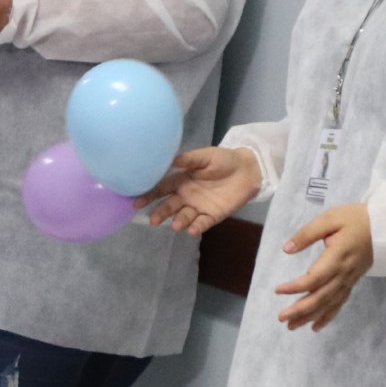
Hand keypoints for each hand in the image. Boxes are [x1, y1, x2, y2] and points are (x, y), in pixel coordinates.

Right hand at [141, 147, 263, 234]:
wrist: (248, 169)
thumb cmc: (224, 160)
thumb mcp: (205, 156)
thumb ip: (189, 159)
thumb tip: (170, 159)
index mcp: (181, 180)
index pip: (162, 188)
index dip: (149, 194)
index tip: (137, 202)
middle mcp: (186, 196)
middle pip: (170, 206)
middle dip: (161, 213)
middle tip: (153, 220)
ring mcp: (198, 207)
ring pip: (184, 216)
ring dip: (179, 221)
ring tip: (176, 225)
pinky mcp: (212, 216)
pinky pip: (203, 223)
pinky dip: (197, 228)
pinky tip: (193, 230)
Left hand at [274, 203, 373, 330]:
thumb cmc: (356, 219)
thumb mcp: (330, 219)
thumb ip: (307, 234)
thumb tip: (287, 249)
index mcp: (337, 257)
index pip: (315, 278)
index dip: (296, 287)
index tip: (278, 290)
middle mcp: (344, 273)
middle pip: (322, 297)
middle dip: (301, 310)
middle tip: (281, 318)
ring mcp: (349, 279)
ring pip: (329, 303)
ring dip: (310, 316)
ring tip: (292, 326)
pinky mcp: (352, 281)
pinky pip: (340, 302)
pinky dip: (327, 316)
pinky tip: (316, 326)